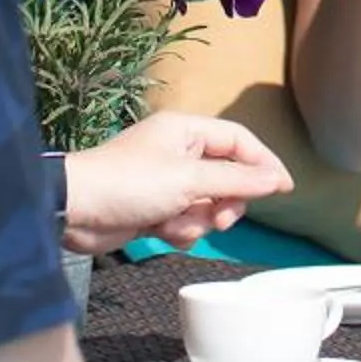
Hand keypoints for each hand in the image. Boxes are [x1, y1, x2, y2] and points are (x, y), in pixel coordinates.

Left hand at [62, 111, 292, 254]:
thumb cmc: (130, 183)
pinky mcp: (155, 208)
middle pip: (227, 176)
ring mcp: (167, 182)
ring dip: (198, 219)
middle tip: (220, 218)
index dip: (264, 163)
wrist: (75, 211)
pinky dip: (179, 229)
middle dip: (225, 201)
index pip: (239, 140)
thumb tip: (277, 179)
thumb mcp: (189, 180)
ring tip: (177, 223)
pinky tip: (161, 231)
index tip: (284, 189)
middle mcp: (179, 152)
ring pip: (208, 203)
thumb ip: (237, 180)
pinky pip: (186, 220)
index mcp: (186, 130)